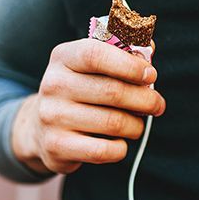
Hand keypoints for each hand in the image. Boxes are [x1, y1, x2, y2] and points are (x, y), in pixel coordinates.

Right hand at [12, 38, 164, 173]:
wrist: (41, 128)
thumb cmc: (81, 91)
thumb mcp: (92, 67)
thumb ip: (122, 54)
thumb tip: (150, 48)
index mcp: (63, 57)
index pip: (96, 54)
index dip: (129, 65)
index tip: (151, 75)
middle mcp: (54, 84)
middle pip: (112, 92)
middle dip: (145, 100)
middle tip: (157, 105)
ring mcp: (52, 116)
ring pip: (113, 123)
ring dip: (135, 126)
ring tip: (137, 125)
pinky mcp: (57, 146)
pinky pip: (104, 150)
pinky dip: (120, 148)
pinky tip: (119, 142)